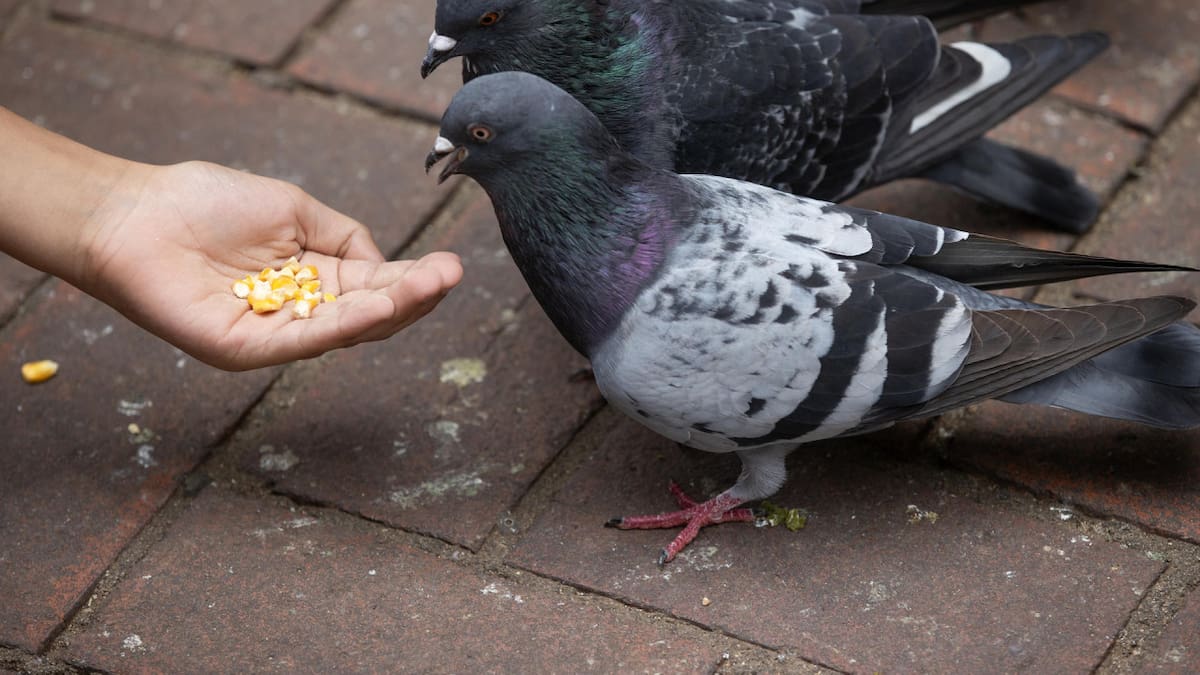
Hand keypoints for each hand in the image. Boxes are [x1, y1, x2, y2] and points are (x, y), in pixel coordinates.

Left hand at [79, 160, 462, 369]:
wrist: (136, 214)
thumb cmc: (207, 202)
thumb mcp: (294, 208)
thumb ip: (344, 236)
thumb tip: (384, 263)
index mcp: (314, 277)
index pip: (376, 285)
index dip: (413, 278)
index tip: (450, 266)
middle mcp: (302, 310)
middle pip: (371, 313)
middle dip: (414, 296)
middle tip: (450, 276)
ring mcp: (277, 333)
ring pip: (347, 331)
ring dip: (394, 310)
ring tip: (431, 287)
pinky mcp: (248, 349)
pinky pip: (307, 341)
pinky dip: (348, 325)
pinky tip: (381, 306)